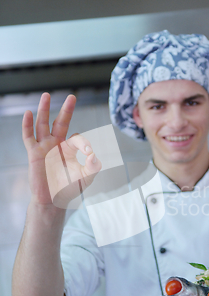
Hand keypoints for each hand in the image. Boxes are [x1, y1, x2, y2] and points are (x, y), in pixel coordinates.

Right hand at [23, 93, 100, 207]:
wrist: (53, 200)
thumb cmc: (69, 188)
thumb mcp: (86, 177)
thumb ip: (93, 166)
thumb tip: (94, 154)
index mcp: (70, 149)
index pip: (77, 138)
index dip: (84, 143)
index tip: (89, 154)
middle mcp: (57, 144)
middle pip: (61, 122)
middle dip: (66, 110)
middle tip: (72, 96)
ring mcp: (44, 147)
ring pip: (43, 124)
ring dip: (44, 110)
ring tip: (46, 95)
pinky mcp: (33, 153)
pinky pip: (29, 137)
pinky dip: (27, 125)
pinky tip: (27, 113)